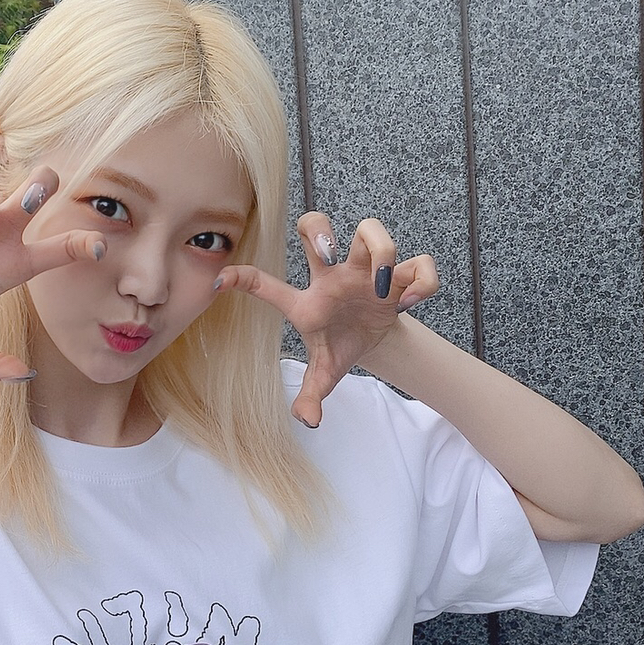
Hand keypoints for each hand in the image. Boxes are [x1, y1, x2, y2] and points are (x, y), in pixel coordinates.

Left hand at [215, 213, 438, 425]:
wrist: (374, 339)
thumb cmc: (340, 344)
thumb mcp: (324, 373)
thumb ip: (312, 394)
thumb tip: (307, 420)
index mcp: (308, 299)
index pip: (267, 285)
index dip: (243, 278)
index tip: (222, 281)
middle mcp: (333, 275)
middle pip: (315, 224)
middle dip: (320, 230)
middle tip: (331, 256)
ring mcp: (365, 271)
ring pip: (370, 231)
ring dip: (381, 252)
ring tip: (383, 289)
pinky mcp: (399, 275)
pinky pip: (418, 263)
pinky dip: (421, 281)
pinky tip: (410, 304)